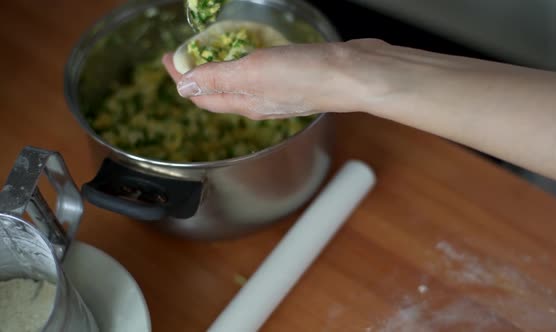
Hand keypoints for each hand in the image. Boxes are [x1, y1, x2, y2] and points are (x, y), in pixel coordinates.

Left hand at [162, 39, 395, 118]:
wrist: (355, 75)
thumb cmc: (306, 75)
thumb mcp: (253, 73)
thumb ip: (219, 79)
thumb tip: (184, 87)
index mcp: (245, 104)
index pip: (202, 96)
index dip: (180, 78)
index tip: (168, 57)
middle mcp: (259, 103)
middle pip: (218, 92)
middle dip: (198, 74)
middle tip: (188, 50)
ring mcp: (278, 93)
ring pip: (239, 84)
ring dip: (221, 68)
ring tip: (213, 49)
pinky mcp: (295, 80)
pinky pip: (260, 74)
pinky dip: (246, 62)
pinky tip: (252, 50)